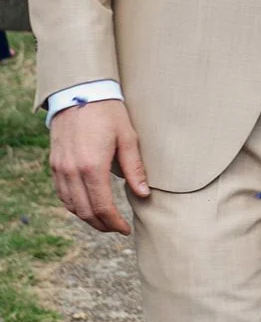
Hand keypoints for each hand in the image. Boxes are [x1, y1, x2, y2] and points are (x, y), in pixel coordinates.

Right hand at [48, 99, 149, 232]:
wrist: (80, 92)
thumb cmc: (108, 113)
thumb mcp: (128, 138)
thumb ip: (135, 169)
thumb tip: (143, 194)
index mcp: (93, 167)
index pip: (102, 207)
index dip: (114, 223)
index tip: (125, 229)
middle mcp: (72, 171)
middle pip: (85, 211)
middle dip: (101, 225)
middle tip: (116, 228)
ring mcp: (60, 168)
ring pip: (71, 205)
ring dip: (87, 217)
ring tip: (104, 220)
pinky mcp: (54, 163)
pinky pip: (61, 193)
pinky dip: (73, 205)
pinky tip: (86, 205)